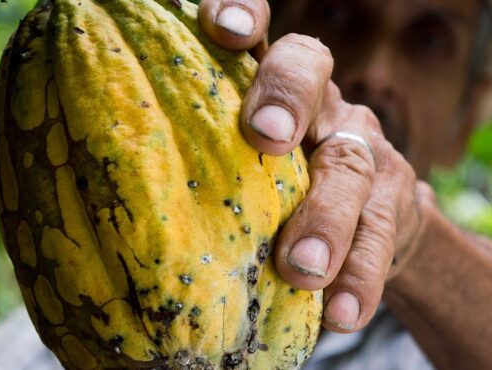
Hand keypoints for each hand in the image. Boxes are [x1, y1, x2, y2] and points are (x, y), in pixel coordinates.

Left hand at [198, 0, 432, 332]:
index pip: (262, 28)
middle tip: (265, 137)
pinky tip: (342, 312)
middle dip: (286, 96)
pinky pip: (382, 235)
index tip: (221, 27)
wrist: (372, 221)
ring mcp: (362, 147)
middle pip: (310, 73)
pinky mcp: (394, 200)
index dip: (246, 11)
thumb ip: (200, 156)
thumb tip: (96, 188)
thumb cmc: (277, 191)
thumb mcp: (239, 163)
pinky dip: (360, 276)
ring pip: (349, 167)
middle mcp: (320, 101)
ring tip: (301, 269)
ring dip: (326, 218)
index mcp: (271, 83)